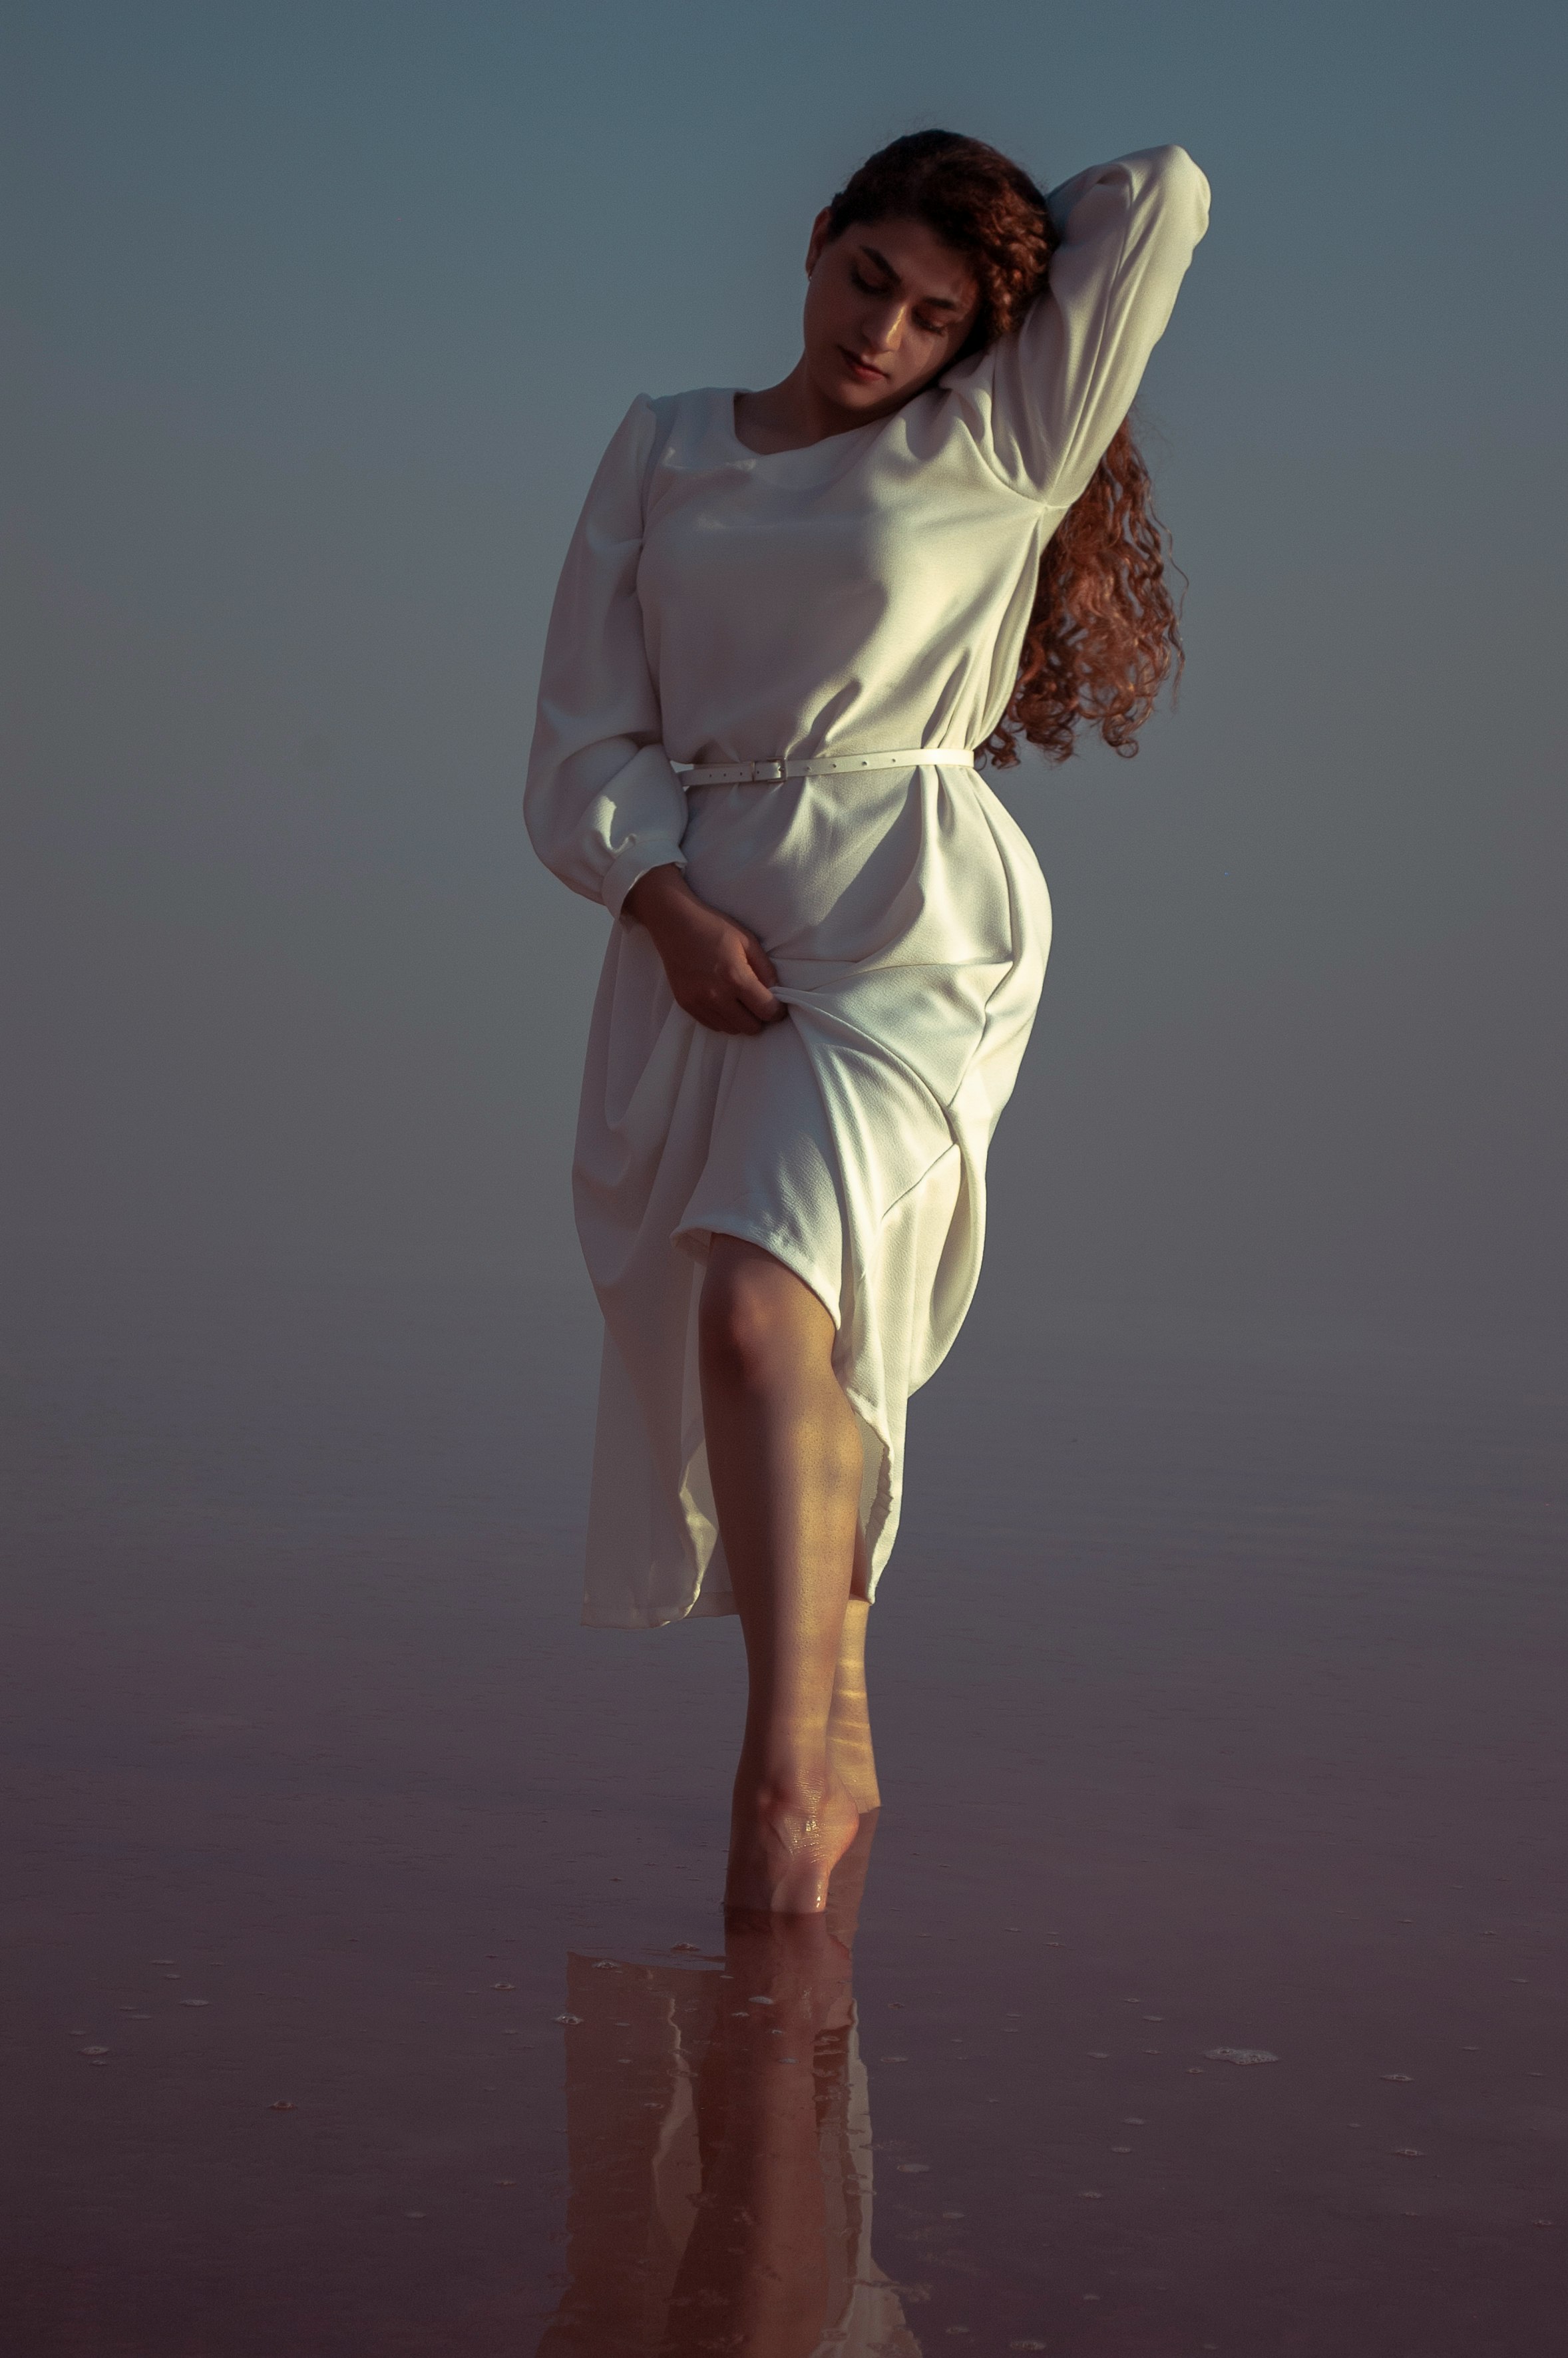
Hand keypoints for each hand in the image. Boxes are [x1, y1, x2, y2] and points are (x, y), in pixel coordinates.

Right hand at [623, 865, 785, 1035]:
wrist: (674, 924)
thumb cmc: (714, 928)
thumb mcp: (748, 941)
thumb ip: (765, 969)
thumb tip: (776, 993)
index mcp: (736, 977)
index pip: (766, 1011)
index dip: (777, 1012)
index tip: (778, 1007)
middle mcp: (716, 995)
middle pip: (750, 1028)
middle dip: (760, 1018)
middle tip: (759, 1004)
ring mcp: (698, 1002)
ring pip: (732, 1030)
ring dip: (741, 1020)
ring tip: (740, 1003)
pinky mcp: (685, 1005)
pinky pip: (713, 1025)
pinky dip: (723, 1019)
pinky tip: (723, 1002)